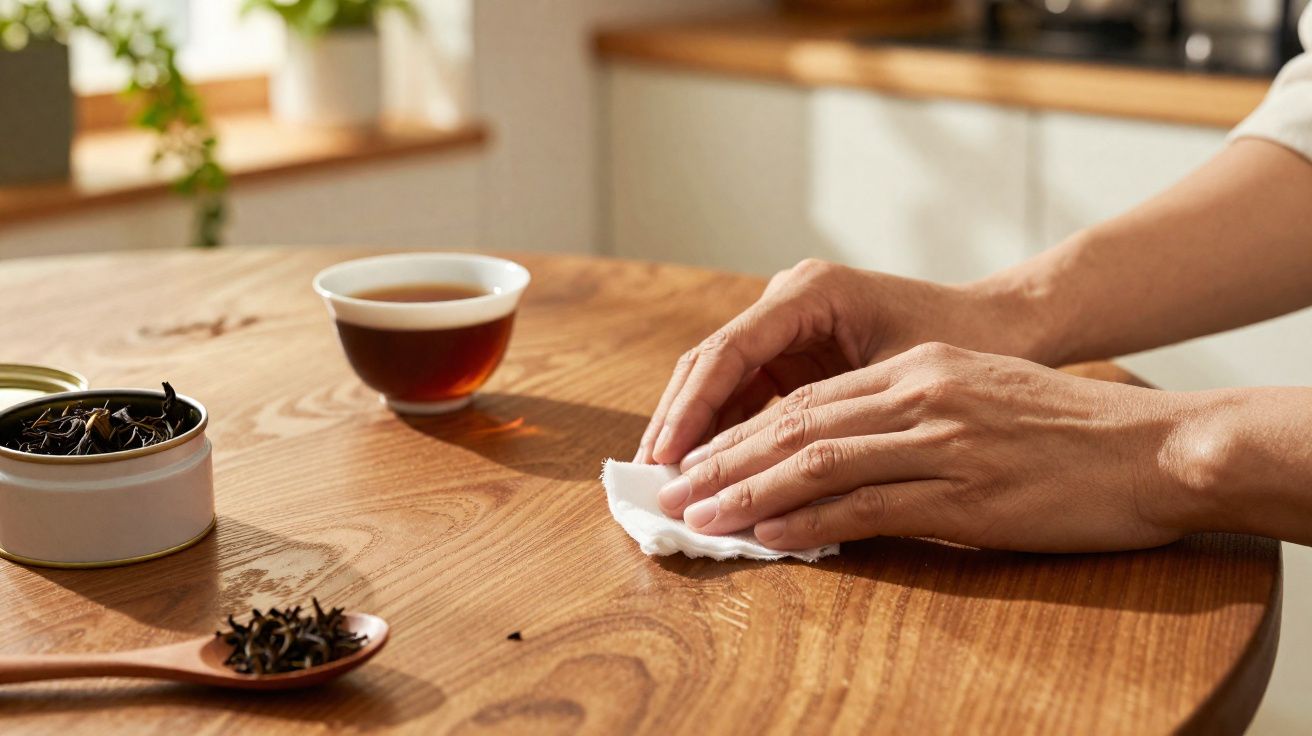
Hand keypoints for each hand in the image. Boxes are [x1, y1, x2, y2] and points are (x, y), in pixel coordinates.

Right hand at [635, 259, 1039, 464]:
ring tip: (674, 487)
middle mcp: (789, 302)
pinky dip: (730, 436)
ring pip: (721, 384)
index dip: (693, 409)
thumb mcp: (906, 381)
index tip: (669, 456)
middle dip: (681, 424)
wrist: (1006, 325)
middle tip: (655, 481)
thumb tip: (776, 481)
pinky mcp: (796, 356)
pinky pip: (747, 396)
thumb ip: (840, 421)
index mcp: (810, 292)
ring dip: (698, 435)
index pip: (729, 351)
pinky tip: (715, 477)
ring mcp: (789, 328)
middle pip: (711, 366)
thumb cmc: (968, 344)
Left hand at [656, 343, 1206, 552]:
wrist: (1154, 447)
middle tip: (674, 489)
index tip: (700, 457)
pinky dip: (810, 521)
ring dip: (749, 491)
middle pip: (797, 424)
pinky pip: (867, 506)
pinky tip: (770, 535)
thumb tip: (847, 458)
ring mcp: (942, 441)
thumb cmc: (1070, 430)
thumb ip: (914, 416)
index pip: (809, 399)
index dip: (744, 430)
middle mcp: (920, 394)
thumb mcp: (982, 398)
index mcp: (920, 370)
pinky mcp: (965, 492)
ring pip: (819, 462)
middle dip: (726, 457)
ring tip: (701, 515)